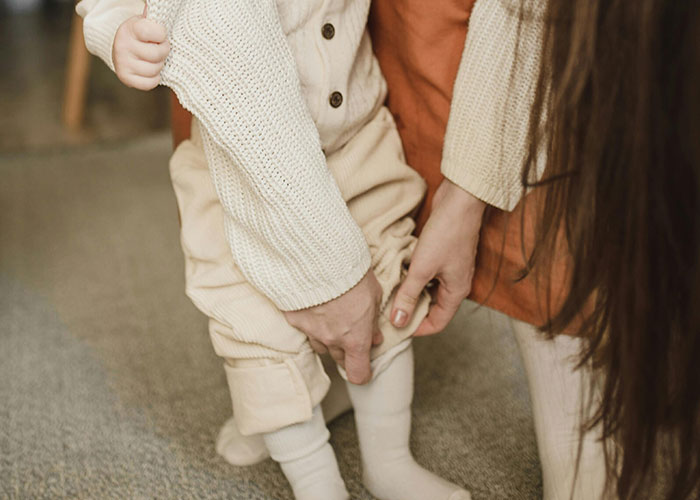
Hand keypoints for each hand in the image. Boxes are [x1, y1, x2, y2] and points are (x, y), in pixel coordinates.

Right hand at [112, 8, 169, 89]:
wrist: (122, 48)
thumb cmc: (140, 35)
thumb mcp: (145, 23)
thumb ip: (154, 19)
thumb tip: (162, 5)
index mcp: (130, 29)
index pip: (155, 32)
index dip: (162, 35)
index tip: (159, 35)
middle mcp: (122, 45)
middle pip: (157, 54)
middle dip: (163, 52)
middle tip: (159, 48)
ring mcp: (122, 63)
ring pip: (154, 70)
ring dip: (159, 66)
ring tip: (153, 59)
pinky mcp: (125, 78)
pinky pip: (150, 83)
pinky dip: (154, 78)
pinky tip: (150, 70)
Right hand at [284, 271, 383, 384]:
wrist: (320, 259)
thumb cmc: (352, 275)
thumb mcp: (374, 296)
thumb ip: (373, 322)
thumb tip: (375, 338)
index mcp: (355, 339)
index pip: (358, 374)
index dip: (363, 373)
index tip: (366, 365)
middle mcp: (332, 341)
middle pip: (340, 360)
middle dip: (347, 351)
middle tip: (352, 331)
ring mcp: (311, 331)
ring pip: (321, 345)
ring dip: (329, 337)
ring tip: (333, 315)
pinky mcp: (294, 319)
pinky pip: (304, 328)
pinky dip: (311, 321)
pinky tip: (315, 304)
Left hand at [391, 178, 485, 334]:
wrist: (459, 201)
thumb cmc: (446, 234)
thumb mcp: (422, 268)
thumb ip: (408, 295)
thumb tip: (398, 321)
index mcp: (456, 292)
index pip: (438, 323)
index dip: (418, 329)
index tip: (397, 327)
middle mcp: (455, 284)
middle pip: (432, 308)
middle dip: (412, 311)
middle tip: (389, 312)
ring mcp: (449, 269)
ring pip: (428, 290)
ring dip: (411, 293)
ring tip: (390, 293)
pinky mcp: (442, 255)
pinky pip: (427, 274)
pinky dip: (413, 276)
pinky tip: (398, 272)